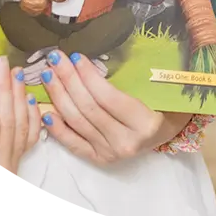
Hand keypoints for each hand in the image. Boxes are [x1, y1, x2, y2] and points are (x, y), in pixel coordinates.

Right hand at [0, 55, 40, 177]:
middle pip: (7, 122)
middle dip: (5, 89)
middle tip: (2, 63)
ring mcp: (9, 171)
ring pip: (21, 129)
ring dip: (18, 98)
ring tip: (15, 74)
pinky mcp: (14, 171)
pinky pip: (29, 142)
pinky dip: (31, 118)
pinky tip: (29, 100)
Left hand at [39, 49, 184, 163]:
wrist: (168, 131)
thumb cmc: (165, 103)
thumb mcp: (157, 88)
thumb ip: (129, 79)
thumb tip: (92, 60)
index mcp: (144, 123)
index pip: (108, 98)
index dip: (89, 76)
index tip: (77, 56)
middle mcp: (125, 142)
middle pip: (88, 108)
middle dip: (68, 80)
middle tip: (56, 58)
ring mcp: (110, 153)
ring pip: (78, 122)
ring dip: (60, 97)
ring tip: (49, 75)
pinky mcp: (100, 159)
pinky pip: (74, 144)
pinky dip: (58, 129)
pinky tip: (46, 112)